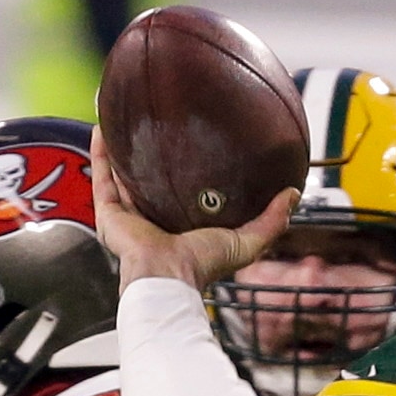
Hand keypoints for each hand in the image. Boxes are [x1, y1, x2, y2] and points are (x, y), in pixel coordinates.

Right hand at [90, 127, 294, 293]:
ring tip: (124, 121)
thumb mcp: (248, 241)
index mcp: (181, 228)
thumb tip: (294, 193)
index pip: (183, 198)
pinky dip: (101, 153)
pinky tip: (103, 128)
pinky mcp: (109, 213)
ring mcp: (128, 217)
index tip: (196, 150)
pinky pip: (102, 177)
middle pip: (149, 185)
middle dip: (151, 161)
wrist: (168, 274)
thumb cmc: (204, 264)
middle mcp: (153, 221)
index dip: (189, 176)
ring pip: (121, 177)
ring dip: (120, 151)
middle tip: (158, 129)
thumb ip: (272, 220)